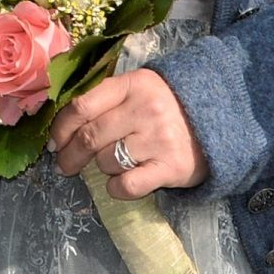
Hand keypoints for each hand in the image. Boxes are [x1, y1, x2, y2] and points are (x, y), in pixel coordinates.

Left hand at [49, 68, 208, 196]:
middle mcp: (145, 109)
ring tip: (111, 164)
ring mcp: (159, 139)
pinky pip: (126, 185)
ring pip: (106, 161)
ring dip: (100, 168)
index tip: (54, 142)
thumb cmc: (168, 106)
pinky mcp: (171, 167)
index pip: (82, 106)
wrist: (220, 122)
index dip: (61, 128)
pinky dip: (115, 188)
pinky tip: (118, 184)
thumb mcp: (139, 89)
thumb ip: (106, 98)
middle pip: (89, 136)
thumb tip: (62, 125)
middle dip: (69, 156)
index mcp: (133, 85)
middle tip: (64, 166)